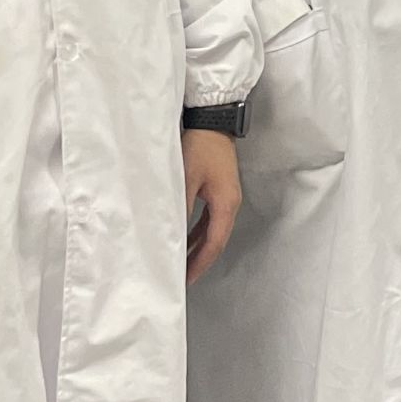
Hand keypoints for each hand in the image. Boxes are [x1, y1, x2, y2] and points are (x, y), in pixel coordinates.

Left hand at [183, 130, 241, 284]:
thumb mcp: (186, 179)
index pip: (214, 243)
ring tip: (182, 265)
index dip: (200, 264)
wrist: (212, 121)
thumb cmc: (201, 147)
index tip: (186, 280)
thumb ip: (180, 209)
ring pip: (213, 231)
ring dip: (198, 248)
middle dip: (200, 261)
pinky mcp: (219, 190)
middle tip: (182, 279)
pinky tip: (185, 239)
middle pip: (216, 240)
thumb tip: (170, 235)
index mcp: (226, 204)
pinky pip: (210, 219)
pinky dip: (198, 232)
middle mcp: (230, 204)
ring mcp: (226, 197)